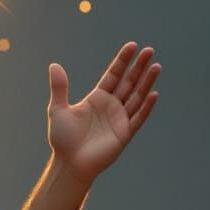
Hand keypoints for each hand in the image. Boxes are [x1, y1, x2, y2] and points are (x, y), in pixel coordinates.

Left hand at [47, 42, 160, 180]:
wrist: (68, 164)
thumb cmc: (62, 140)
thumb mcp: (58, 110)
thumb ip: (59, 88)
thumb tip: (54, 65)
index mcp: (97, 98)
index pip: (113, 75)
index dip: (122, 61)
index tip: (132, 46)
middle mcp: (111, 106)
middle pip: (128, 82)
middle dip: (138, 67)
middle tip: (148, 50)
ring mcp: (119, 119)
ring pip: (137, 97)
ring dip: (146, 82)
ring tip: (156, 66)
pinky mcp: (124, 134)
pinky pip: (138, 118)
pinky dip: (146, 107)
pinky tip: (153, 94)